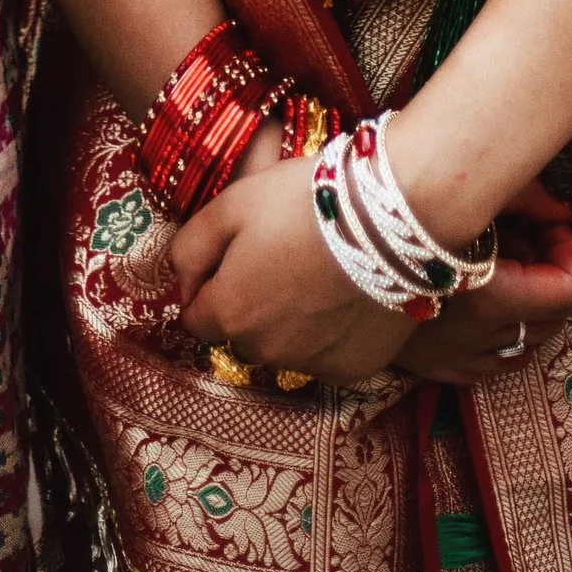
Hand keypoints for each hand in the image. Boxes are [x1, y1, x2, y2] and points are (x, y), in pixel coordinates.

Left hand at [169, 158, 411, 387]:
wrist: (388, 219)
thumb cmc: (302, 203)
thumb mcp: (230, 205)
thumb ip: (190, 248)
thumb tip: (183, 284)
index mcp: (230, 314)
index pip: (197, 318)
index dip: (209, 286)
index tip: (233, 259)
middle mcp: (266, 352)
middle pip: (242, 333)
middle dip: (251, 303)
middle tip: (282, 256)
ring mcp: (313, 365)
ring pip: (286, 347)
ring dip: (291, 321)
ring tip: (319, 273)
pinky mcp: (356, 368)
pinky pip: (328, 356)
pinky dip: (332, 334)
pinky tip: (347, 296)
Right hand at [395, 182, 571, 385]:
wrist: (335, 249)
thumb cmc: (403, 209)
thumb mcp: (468, 191)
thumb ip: (526, 197)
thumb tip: (563, 211)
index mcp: (490, 294)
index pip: (568, 292)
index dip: (568, 255)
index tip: (550, 227)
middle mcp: (481, 337)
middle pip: (553, 320)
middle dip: (550, 277)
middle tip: (528, 239)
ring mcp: (461, 361)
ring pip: (528, 345)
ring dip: (527, 309)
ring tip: (502, 268)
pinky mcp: (441, 372)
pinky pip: (495, 364)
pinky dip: (500, 335)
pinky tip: (480, 300)